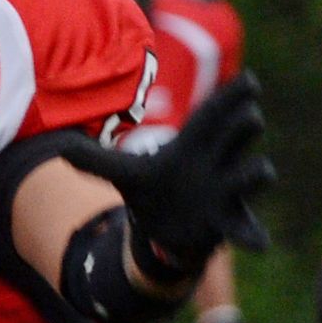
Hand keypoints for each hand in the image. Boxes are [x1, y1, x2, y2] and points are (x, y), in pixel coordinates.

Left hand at [58, 75, 272, 274]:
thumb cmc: (153, 190)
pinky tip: (259, 244)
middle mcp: (218, 162)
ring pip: (250, 176)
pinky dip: (254, 235)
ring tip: (261, 170)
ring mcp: (227, 191)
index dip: (231, 96)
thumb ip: (95, 161)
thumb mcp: (124, 176)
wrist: (164, 229)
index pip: (214, 113)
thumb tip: (59, 150)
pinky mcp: (228, 221)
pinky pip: (248, 228)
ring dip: (256, 173)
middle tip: (250, 117)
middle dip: (245, 125)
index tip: (250, 78)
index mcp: (194, 145)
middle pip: (239, 135)